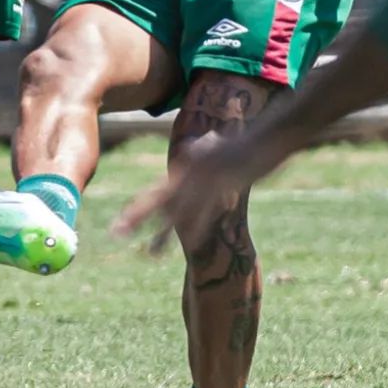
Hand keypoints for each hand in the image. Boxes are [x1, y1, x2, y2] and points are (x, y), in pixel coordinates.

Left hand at [114, 130, 283, 254]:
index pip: (160, 189)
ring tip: (151, 254)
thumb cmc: (246, 142)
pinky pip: (208, 211)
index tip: (126, 221)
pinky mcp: (225, 185)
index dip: (142, 206)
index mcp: (188, 164)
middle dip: (138, 215)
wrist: (269, 134)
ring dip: (164, 233)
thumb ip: (201, 155)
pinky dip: (199, 228)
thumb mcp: (217, 149)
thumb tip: (190, 154)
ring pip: (180, 210)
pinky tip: (190, 243)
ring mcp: (207, 179)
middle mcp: (192, 170)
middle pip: (159, 197)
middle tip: (117, 232)